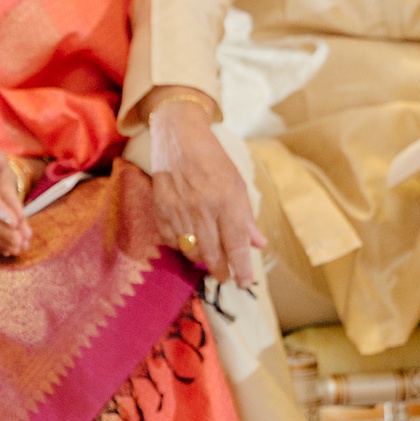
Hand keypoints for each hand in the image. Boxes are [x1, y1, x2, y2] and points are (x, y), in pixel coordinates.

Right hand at [148, 94, 265, 286]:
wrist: (179, 138)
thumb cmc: (214, 161)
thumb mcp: (238, 185)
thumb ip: (247, 217)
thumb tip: (259, 244)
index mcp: (226, 200)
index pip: (236, 244)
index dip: (242, 267)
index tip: (245, 282)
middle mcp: (202, 208)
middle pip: (211, 253)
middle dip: (221, 270)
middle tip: (227, 277)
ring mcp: (178, 210)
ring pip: (190, 250)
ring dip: (201, 260)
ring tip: (210, 262)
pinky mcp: (160, 210)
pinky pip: (170, 240)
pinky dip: (180, 246)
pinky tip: (189, 244)